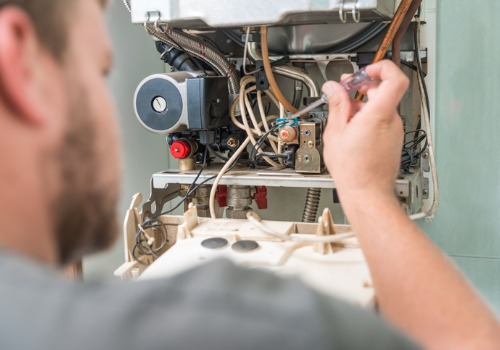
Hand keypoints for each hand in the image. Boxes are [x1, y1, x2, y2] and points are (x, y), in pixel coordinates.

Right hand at [322, 60, 408, 207]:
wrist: (367, 192)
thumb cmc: (353, 169)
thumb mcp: (336, 132)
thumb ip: (336, 105)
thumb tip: (334, 88)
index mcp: (379, 114)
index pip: (395, 78)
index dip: (381, 68)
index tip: (365, 71)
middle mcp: (392, 120)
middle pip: (383, 91)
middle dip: (363, 86)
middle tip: (344, 90)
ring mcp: (395, 131)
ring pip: (381, 107)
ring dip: (363, 105)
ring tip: (343, 115)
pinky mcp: (393, 140)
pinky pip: (382, 121)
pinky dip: (368, 118)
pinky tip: (352, 129)